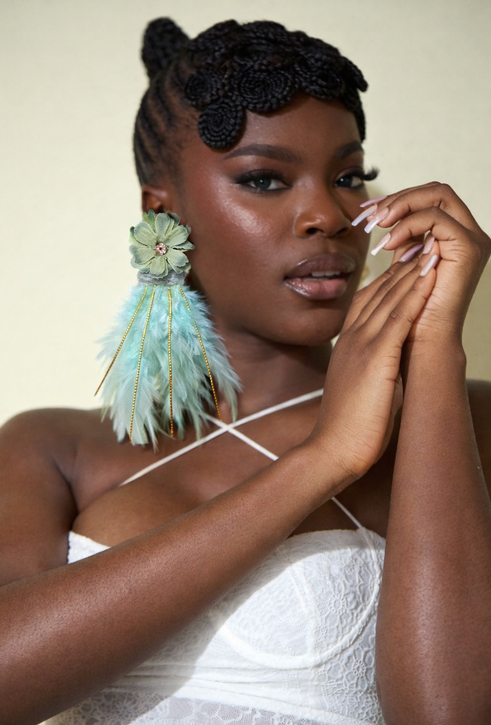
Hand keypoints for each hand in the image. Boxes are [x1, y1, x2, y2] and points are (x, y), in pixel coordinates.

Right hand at [310, 260, 435, 478]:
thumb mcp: (358, 384)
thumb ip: (370, 364)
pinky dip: (415, 292)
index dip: (392, 276)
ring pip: (391, 296)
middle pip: (381, 290)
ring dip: (414, 267)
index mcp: (348, 342)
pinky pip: (398, 317)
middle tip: (424, 236)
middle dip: (405, 262)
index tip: (410, 258)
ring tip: (432, 241)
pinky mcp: (375, 357)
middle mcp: (353, 336)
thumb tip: (388, 359)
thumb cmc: (348, 424)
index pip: (371, 298)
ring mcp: (362, 344)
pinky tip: (429, 272)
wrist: (332, 449)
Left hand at [363, 183, 490, 344]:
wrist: (421, 342)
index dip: (397, 200)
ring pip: (438, 195)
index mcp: (454, 237)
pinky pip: (437, 217)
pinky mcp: (468, 247)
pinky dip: (409, 223)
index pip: (429, 200)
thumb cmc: (409, 311)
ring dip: (402, 206)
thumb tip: (384, 216)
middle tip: (370, 215)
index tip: (367, 211)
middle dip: (398, 198)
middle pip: (436, 191)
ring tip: (377, 226)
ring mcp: (472, 240)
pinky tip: (389, 243)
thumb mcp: (402, 267)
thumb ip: (402, 242)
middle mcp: (468, 234)